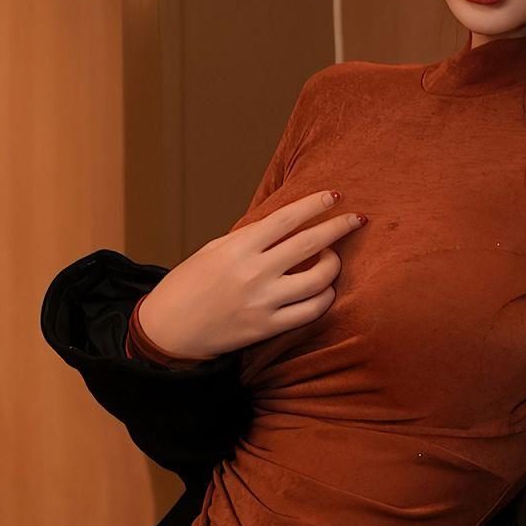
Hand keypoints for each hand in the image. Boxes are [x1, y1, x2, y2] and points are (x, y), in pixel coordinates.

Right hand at [136, 189, 364, 361]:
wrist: (169, 329)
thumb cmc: (190, 284)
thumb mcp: (214, 250)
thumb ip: (250, 238)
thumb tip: (288, 224)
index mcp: (238, 247)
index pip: (287, 218)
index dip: (315, 204)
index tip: (335, 196)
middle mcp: (253, 273)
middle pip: (310, 244)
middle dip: (339, 228)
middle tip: (356, 219)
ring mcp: (263, 302)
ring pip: (318, 280)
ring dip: (334, 265)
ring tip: (331, 258)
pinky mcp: (267, 327)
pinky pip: (311, 311)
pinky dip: (325, 297)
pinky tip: (325, 289)